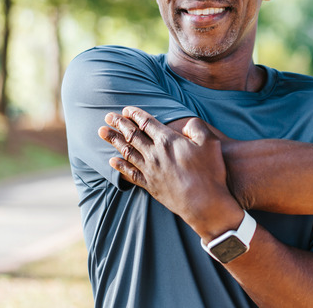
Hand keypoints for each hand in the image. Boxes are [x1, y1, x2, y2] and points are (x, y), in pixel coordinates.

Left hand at [98, 106, 243, 237]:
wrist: (204, 203)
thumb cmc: (210, 172)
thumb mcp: (210, 143)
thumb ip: (197, 128)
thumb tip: (186, 123)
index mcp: (168, 141)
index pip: (147, 123)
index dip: (135, 114)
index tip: (126, 109)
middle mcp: (155, 154)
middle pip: (132, 135)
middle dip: (119, 124)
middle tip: (108, 116)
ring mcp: (150, 171)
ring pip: (126, 152)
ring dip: (113, 141)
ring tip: (102, 132)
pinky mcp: (150, 186)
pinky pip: (130, 174)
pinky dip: (120, 166)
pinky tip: (112, 162)